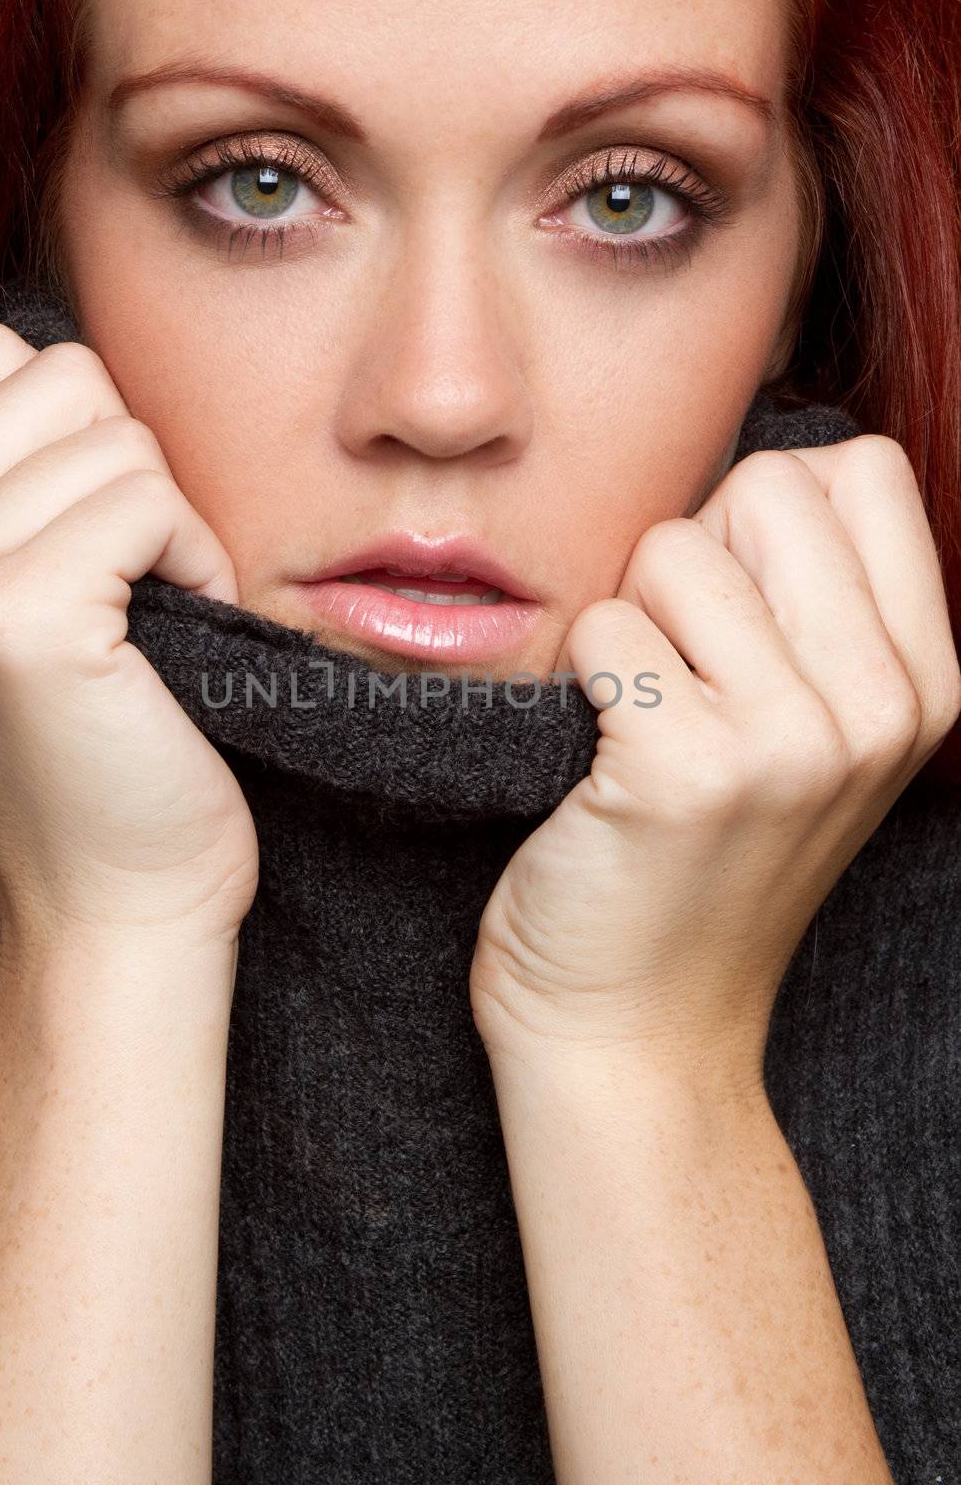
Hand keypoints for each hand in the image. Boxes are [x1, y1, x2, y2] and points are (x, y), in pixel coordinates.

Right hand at [0, 321, 257, 952]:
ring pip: (113, 435)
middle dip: (127, 469)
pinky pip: (146, 498)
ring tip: (152, 612)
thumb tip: (68, 366)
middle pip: (59, 377)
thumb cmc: (87, 744)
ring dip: (167, 521)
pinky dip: (196, 554)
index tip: (91, 542)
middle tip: (131, 578)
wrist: (110, 900)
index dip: (80, 436)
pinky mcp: (15, 617)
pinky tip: (182, 623)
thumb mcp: (0, 592)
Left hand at [469, 437, 960, 1094]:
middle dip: (691, 558)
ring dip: (628, 624)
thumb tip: (751, 468)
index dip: (767, 516)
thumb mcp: (811, 740)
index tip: (737, 614)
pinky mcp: (687, 768)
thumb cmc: (696, 867)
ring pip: (670, 549)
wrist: (635, 1032)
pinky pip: (602, 626)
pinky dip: (578, 678)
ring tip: (639, 723)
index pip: (859, 470)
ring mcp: (792, 740)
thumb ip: (814, 608)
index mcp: (923, 683)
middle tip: (677, 673)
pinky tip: (598, 759)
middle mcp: (880, 706)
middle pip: (766, 485)